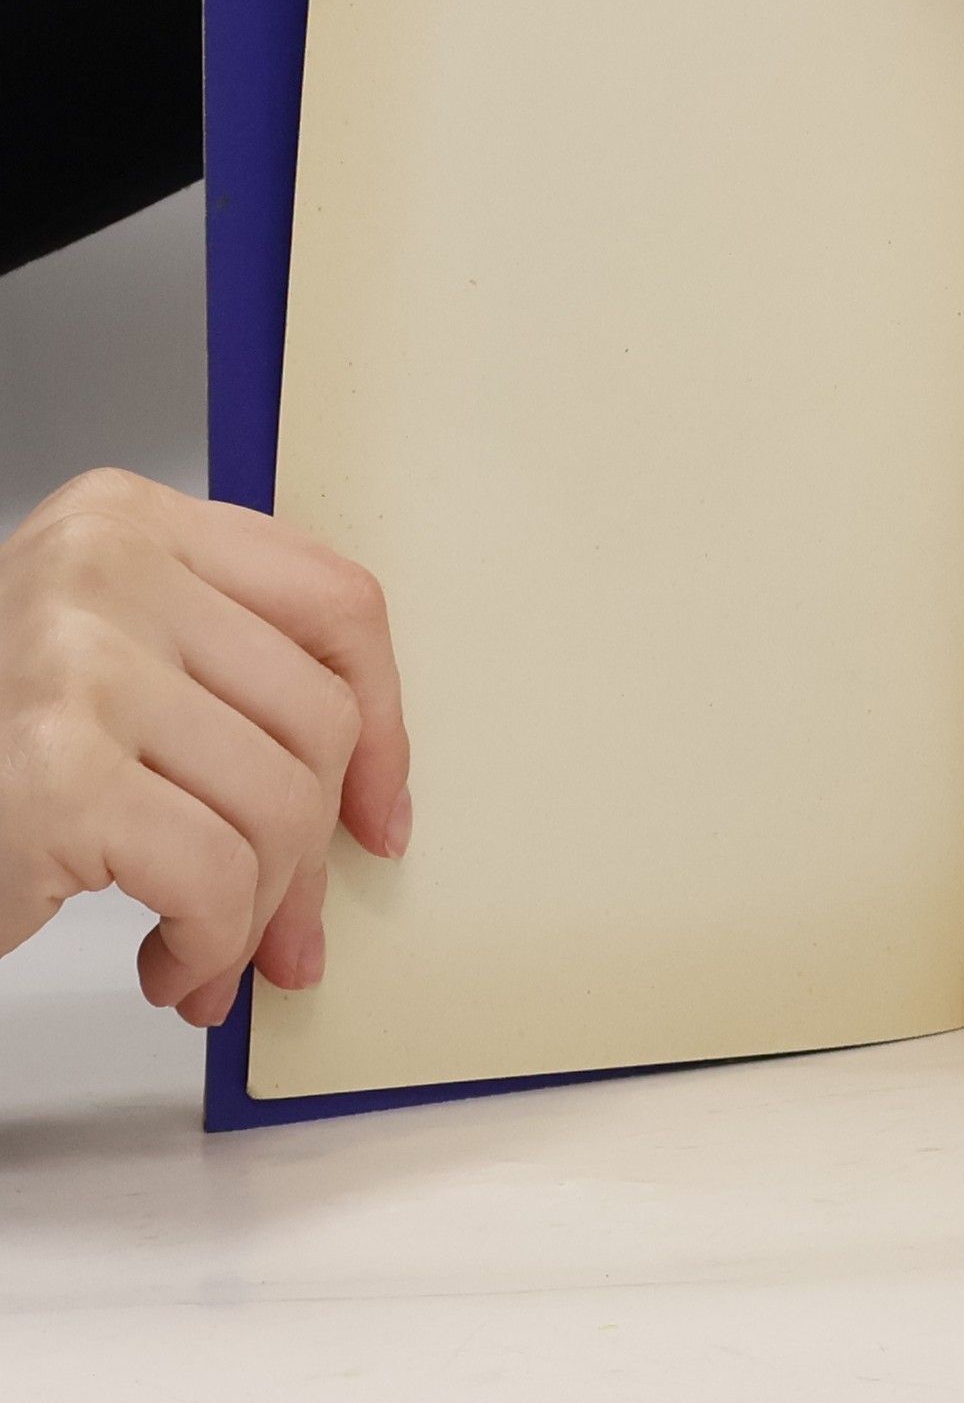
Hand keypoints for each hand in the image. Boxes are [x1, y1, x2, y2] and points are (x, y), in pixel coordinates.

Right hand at [0, 470, 409, 1025]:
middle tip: (286, 928)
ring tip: (205, 949)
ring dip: (255, 914)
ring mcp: (79, 663)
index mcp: (127, 521)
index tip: (376, 808)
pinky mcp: (55, 773)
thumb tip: (367, 791)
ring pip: (282, 803)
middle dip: (312, 851)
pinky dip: (208, 946)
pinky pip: (215, 876)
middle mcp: (104, 568)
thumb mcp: (103, 666)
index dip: (385, 720)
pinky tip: (166, 964)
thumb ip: (224, 683)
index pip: (335, 599)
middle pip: (319, 717)